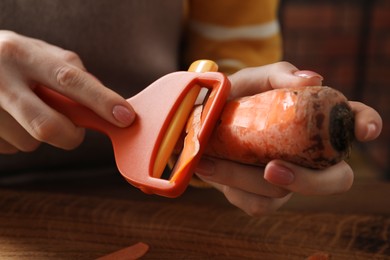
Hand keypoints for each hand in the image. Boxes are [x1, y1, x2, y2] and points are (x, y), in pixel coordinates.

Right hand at [0, 31, 134, 153]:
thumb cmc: (12, 59)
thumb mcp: (37, 52)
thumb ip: (70, 72)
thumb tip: (103, 101)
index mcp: (21, 55)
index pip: (69, 80)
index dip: (101, 101)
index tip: (125, 116)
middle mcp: (0, 80)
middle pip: (48, 126)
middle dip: (71, 136)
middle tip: (75, 132)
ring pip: (31, 142)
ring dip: (40, 134)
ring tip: (25, 109)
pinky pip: (13, 148)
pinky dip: (20, 137)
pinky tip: (9, 118)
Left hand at [195, 61, 381, 216]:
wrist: (198, 124)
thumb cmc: (232, 98)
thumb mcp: (249, 80)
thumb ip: (278, 75)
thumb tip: (312, 80)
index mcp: (313, 121)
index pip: (352, 121)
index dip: (366, 124)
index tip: (364, 130)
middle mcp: (307, 154)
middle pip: (335, 179)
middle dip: (308, 181)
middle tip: (271, 167)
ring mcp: (288, 178)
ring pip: (284, 194)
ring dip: (244, 179)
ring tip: (209, 163)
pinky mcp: (263, 197)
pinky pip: (257, 204)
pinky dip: (231, 187)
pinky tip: (209, 168)